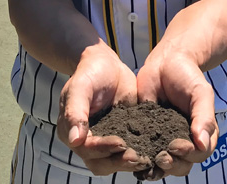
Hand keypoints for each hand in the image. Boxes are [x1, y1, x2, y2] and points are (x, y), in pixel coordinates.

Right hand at [57, 42, 150, 174]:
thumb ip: (75, 111)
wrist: (105, 64)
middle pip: (101, 162)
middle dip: (119, 161)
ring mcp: (107, 139)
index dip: (102, 149)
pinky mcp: (124, 135)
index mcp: (72, 132)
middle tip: (137, 157)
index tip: (120, 143)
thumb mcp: (80, 87)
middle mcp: (88, 142)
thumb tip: (75, 140)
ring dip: (130, 162)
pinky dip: (141, 153)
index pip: (87, 149)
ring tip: (147, 159)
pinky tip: (155, 151)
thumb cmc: (89, 73)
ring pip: (116, 161)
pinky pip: (130, 149)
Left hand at [136, 48, 218, 178]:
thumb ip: (204, 117)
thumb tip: (203, 144)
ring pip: (163, 163)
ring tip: (146, 163)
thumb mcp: (201, 93)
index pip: (199, 153)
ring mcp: (164, 139)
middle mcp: (184, 140)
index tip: (176, 146)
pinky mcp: (146, 133)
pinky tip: (131, 160)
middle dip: (172, 164)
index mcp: (201, 133)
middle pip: (181, 165)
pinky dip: (139, 159)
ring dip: (156, 167)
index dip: (188, 154)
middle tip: (161, 157)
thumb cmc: (187, 76)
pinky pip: (144, 151)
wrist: (165, 62)